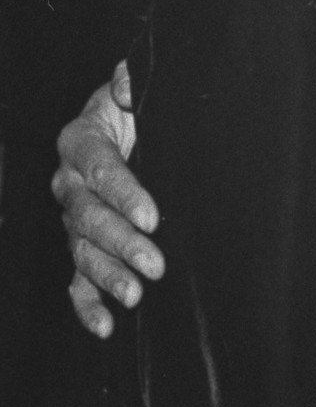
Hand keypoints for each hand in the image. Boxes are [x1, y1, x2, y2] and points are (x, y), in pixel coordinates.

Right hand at [51, 63, 164, 338]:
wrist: (124, 126)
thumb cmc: (134, 110)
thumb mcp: (136, 91)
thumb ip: (133, 86)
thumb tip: (129, 79)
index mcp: (81, 141)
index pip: (102, 169)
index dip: (125, 193)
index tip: (152, 216)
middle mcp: (69, 183)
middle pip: (89, 217)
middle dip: (121, 243)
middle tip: (155, 264)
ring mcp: (72, 218)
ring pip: (82, 250)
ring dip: (106, 276)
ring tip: (135, 296)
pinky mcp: (80, 246)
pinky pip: (76, 279)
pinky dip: (87, 305)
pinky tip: (104, 327)